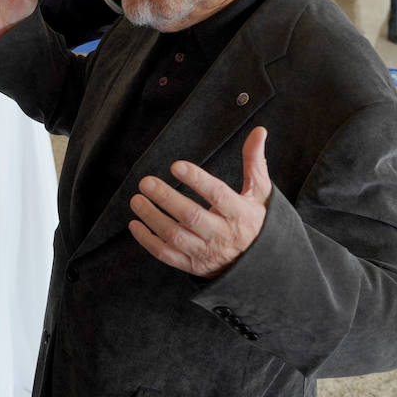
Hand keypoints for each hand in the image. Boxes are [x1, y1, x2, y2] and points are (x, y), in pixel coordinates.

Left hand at [129, 127, 272, 277]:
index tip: (176, 166)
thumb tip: (258, 131)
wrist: (262, 265)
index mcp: (240, 214)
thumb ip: (254, 162)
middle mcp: (222, 234)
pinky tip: (135, 224)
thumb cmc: (256, 222)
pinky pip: (166, 255)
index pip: (217, 195)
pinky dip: (148, 241)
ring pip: (175, 236)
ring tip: (136, 199)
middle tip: (146, 182)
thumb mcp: (260, 193)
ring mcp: (206, 252)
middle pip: (191, 216)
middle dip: (166, 198)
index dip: (197, 180)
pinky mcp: (193, 265)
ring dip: (152, 218)